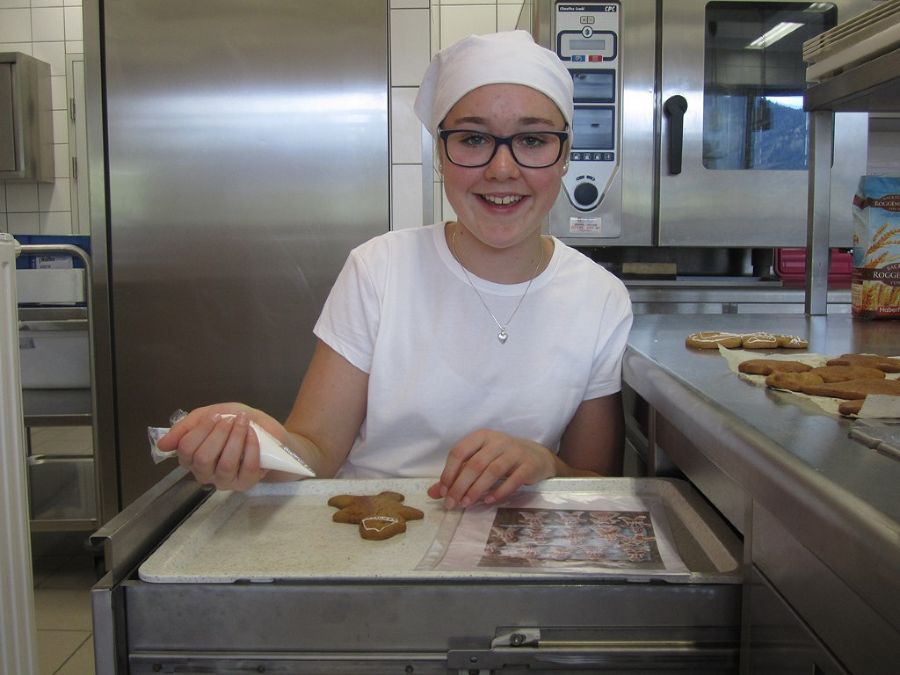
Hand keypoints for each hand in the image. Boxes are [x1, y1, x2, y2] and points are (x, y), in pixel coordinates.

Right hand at [156, 403, 269, 490]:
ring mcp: (225, 481)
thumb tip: (161, 445)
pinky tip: (253, 434)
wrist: (266, 429)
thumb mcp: (208, 414)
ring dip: (235, 439)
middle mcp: (205, 474)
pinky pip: (247, 468)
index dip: (200, 430)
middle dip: (218, 434)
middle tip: (230, 419)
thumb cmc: (234, 423)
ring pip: (225, 464)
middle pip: (202, 458)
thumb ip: (184, 427)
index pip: (185, 450)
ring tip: (243, 423)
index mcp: (191, 458)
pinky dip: (251, 448)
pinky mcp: (246, 483)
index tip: (215, 416)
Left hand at [427, 429, 556, 508]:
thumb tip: (433, 493)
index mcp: (482, 436)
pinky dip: (499, 491)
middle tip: (452, 504)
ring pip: (492, 471)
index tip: (443, 491)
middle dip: (460, 486)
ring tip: (467, 504)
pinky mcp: (529, 465)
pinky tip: (489, 501)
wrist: (538, 457)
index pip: (459, 452)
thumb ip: (457, 475)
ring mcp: (515, 452)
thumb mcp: (480, 461)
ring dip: (477, 489)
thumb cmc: (503, 458)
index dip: (449, 472)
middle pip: (474, 464)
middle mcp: (498, 441)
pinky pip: (513, 480)